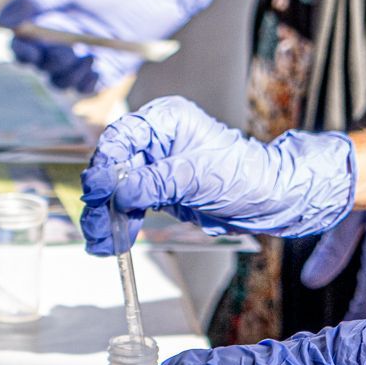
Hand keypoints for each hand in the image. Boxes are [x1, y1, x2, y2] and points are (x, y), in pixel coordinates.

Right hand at [0, 0, 212, 93]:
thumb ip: (34, 0)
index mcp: (46, 23)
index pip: (20, 46)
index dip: (20, 53)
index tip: (29, 52)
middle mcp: (59, 44)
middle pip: (39, 66)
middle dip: (50, 60)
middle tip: (70, 47)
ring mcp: (79, 60)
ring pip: (59, 80)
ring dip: (70, 71)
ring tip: (90, 54)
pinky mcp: (100, 73)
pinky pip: (83, 88)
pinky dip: (87, 80)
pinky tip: (99, 64)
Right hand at [79, 96, 355, 253]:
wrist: (270, 200)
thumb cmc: (243, 176)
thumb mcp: (196, 177)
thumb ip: (153, 182)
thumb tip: (117, 190)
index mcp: (166, 120)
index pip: (121, 136)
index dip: (105, 164)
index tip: (96, 191)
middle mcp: (157, 138)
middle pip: (114, 164)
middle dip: (102, 198)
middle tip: (95, 226)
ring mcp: (156, 164)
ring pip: (117, 188)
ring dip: (107, 216)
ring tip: (102, 244)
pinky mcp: (160, 189)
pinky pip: (130, 204)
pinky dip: (121, 223)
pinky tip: (113, 243)